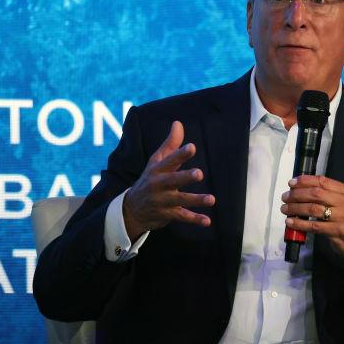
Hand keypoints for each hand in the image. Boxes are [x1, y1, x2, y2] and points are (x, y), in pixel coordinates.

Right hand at [123, 121, 214, 236]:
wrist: (131, 209)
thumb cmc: (149, 179)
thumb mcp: (157, 161)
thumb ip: (170, 144)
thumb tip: (178, 123)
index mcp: (158, 169)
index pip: (169, 160)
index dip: (180, 154)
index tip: (192, 147)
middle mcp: (158, 184)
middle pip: (173, 180)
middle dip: (185, 177)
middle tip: (199, 174)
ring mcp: (162, 200)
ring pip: (180, 200)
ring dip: (196, 200)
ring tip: (212, 199)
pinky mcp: (167, 214)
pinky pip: (182, 216)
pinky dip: (194, 220)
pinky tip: (207, 221)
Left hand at [280, 175, 343, 278]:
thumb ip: (330, 196)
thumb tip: (304, 190)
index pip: (323, 181)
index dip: (305, 181)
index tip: (292, 183)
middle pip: (316, 193)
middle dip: (297, 194)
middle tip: (286, 197)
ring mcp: (342, 217)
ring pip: (313, 209)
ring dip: (295, 208)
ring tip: (285, 209)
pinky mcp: (337, 231)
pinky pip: (314, 226)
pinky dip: (300, 223)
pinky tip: (291, 222)